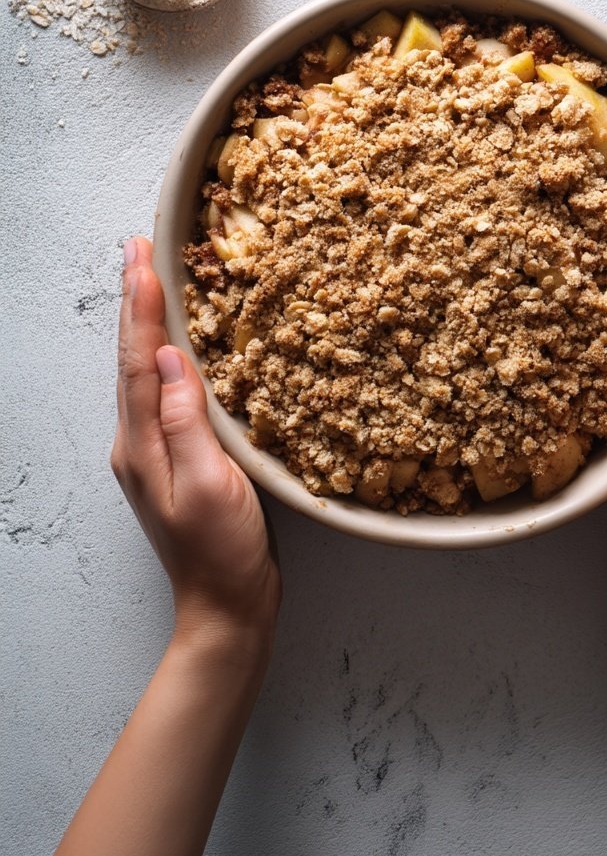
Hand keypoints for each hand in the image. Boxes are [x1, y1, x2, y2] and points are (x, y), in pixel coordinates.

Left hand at [112, 237, 280, 645]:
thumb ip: (186, 422)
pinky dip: (162, 354)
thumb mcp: (208, 486)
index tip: (143, 258)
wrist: (225, 605)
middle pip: (131, 359)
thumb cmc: (222, 552)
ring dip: (145, 322)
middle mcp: (137, 442)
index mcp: (141, 445)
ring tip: (150, 281)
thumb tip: (169, 358)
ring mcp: (151, 451)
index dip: (141, 306)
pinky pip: (160, 391)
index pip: (137, 361)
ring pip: (142, 371)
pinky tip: (175, 343)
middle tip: (138, 250)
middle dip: (135, 301)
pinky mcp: (172, 458)